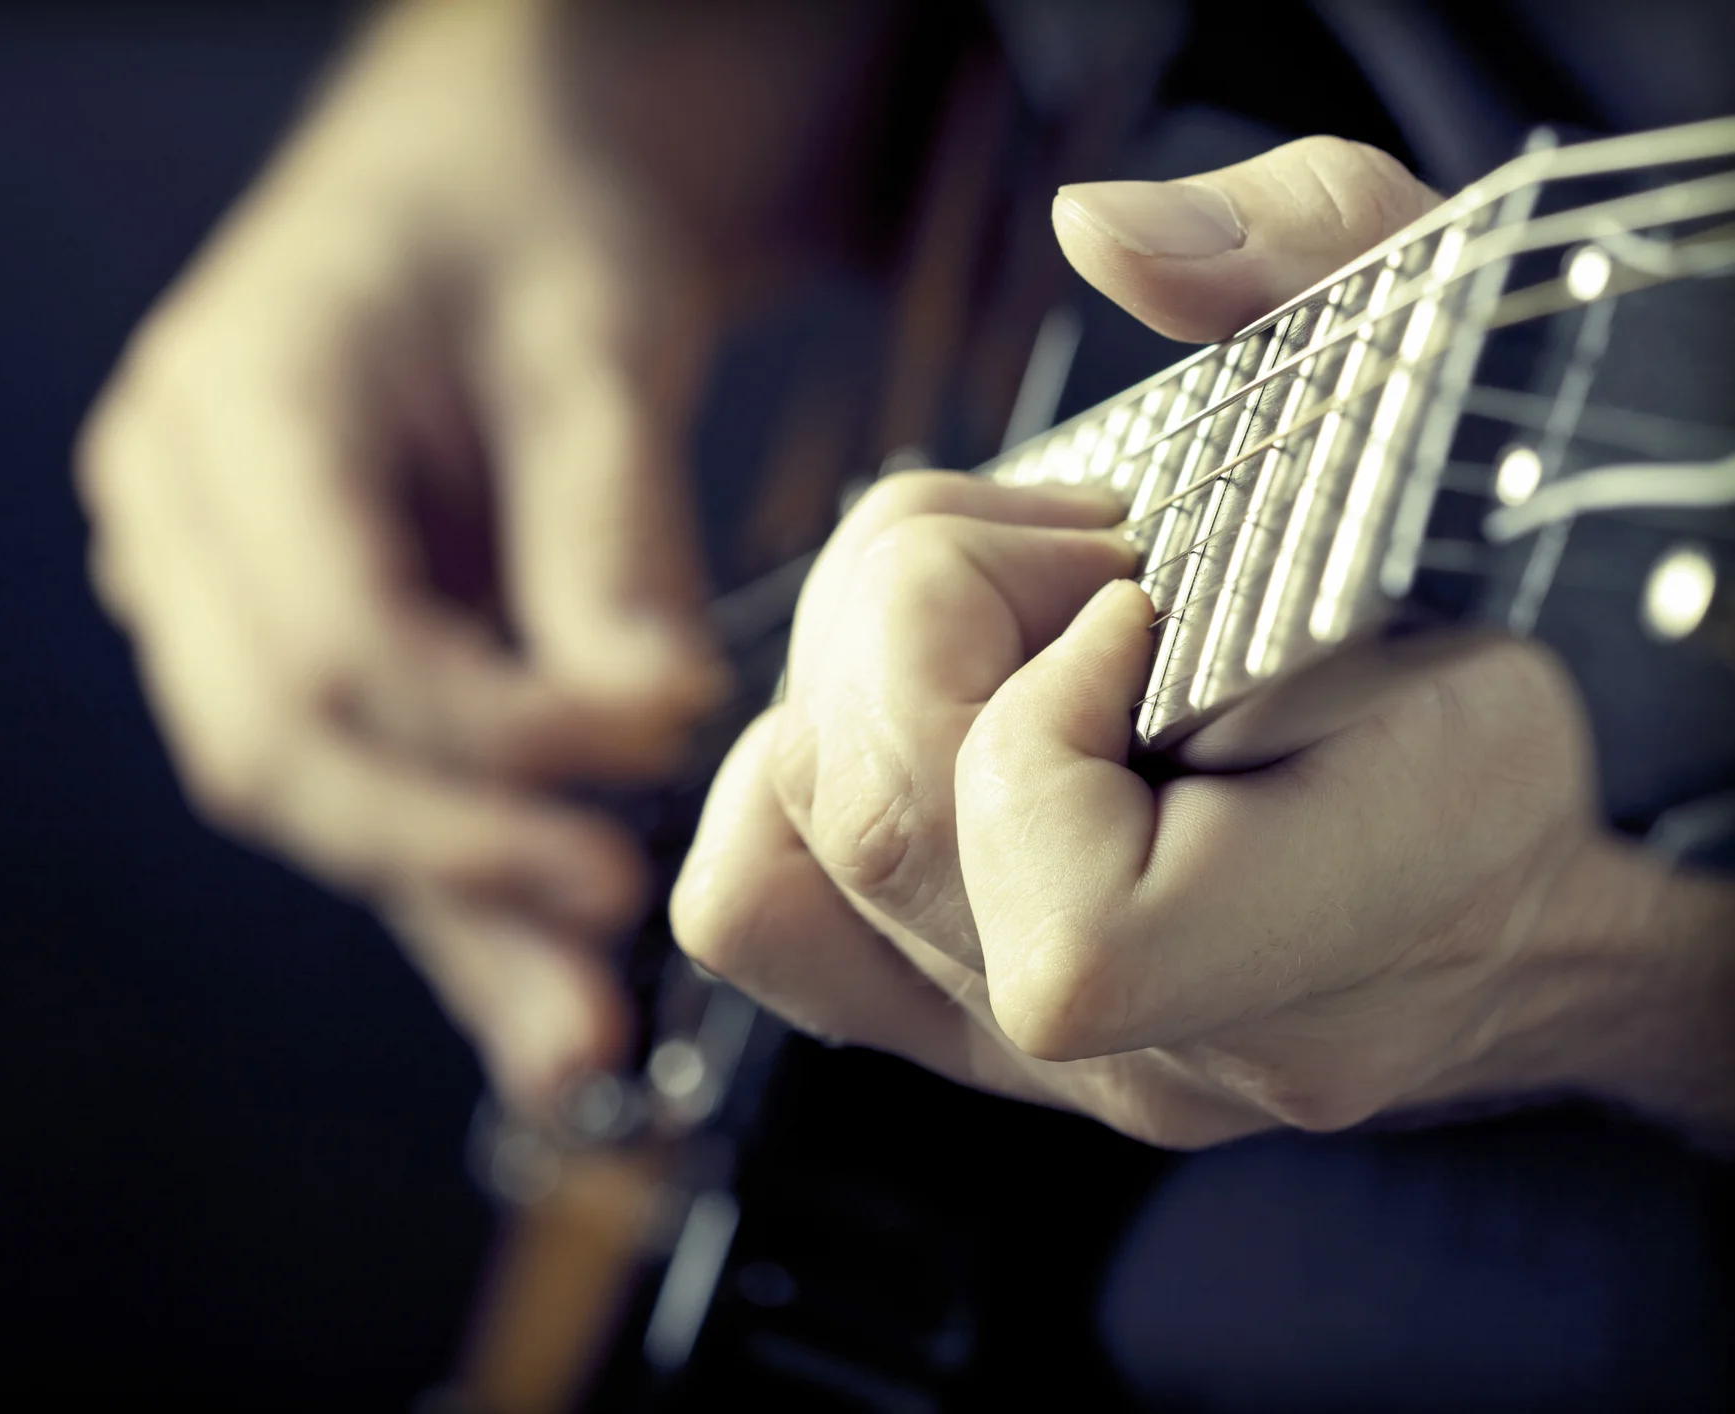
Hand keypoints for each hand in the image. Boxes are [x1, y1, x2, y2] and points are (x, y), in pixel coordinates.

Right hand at [76, 0, 736, 1111]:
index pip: (332, 640)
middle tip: (602, 962)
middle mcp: (183, 517)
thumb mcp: (593, 339)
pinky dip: (453, 886)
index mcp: (227, 408)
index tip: (660, 743)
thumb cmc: (530, 210)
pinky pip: (364, 785)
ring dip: (452, 919)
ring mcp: (218, 591)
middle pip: (282, 751)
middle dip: (453, 864)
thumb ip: (606, 541)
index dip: (496, 733)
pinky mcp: (294, 643)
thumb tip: (651, 728)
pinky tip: (532, 997)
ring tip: (577, 1045)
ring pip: (317, 800)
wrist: (492, 170)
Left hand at [672, 136, 1734, 1146]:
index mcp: (1372, 908)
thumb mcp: (1474, 377)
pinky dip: (807, 761)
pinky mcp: (979, 1028)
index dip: (1047, 717)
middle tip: (1077, 558)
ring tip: (1015, 618)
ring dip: (858, 667)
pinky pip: (771, 906)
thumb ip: (1317, 261)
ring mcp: (1075, 1064)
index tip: (1145, 599)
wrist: (1537, 829)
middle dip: (926, 612)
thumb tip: (1107, 233)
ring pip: (795, 853)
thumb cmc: (1531, 599)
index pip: (1079, 933)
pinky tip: (932, 694)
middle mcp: (1196, 1041)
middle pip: (879, 829)